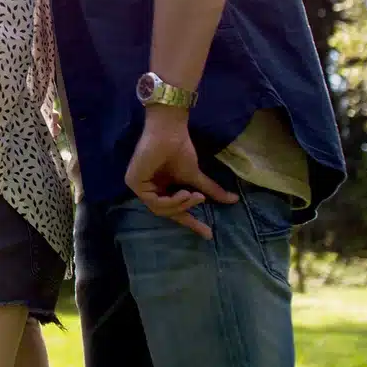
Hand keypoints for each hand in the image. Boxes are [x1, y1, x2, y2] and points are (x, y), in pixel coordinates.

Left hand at [124, 105, 237, 238]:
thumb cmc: (179, 149)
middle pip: (165, 212)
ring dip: (181, 204)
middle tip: (201, 200)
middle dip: (185, 211)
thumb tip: (233, 200)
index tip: (208, 234)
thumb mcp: (195, 176)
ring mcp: (137, 186)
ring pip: (160, 209)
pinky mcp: (132, 182)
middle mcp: (146, 189)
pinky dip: (171, 201)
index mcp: (159, 188)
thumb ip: (210, 190)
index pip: (172, 210)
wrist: (169, 132)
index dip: (190, 222)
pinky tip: (184, 193)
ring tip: (194, 194)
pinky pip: (154, 202)